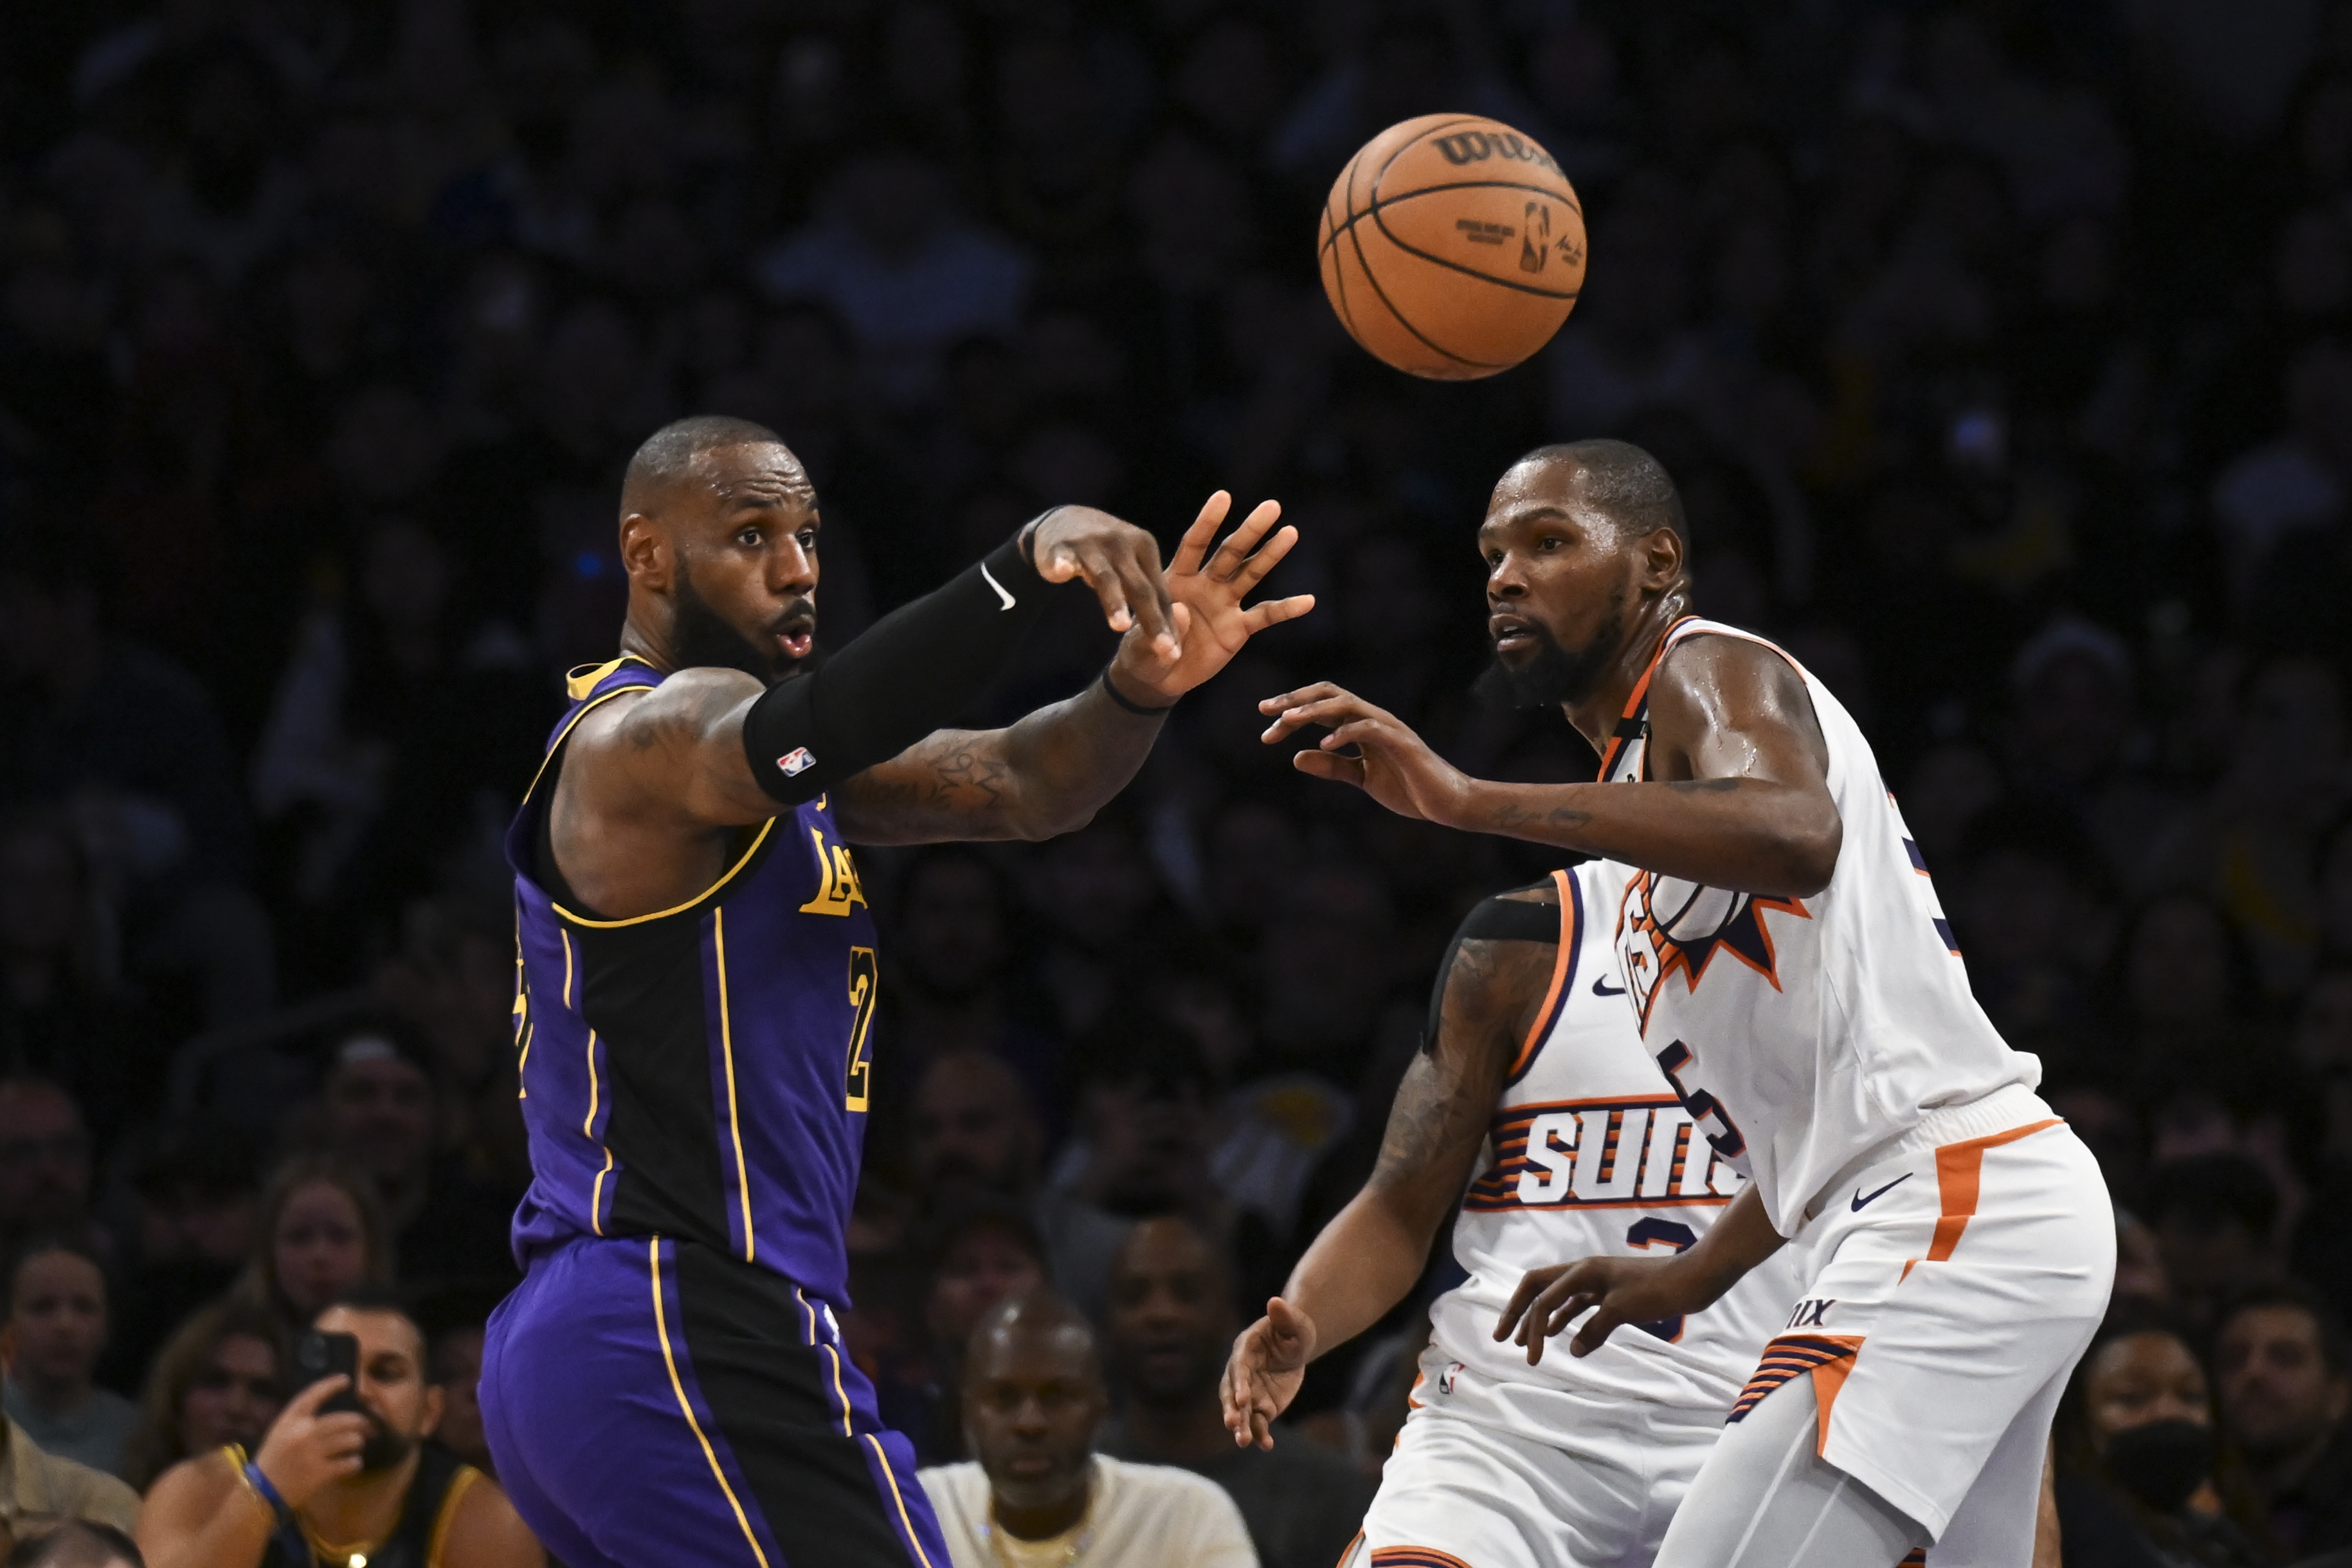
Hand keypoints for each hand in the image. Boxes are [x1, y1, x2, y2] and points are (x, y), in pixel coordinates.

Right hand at [251, 1376, 371, 1507]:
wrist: (260, 1493)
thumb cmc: (272, 1462)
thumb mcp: (279, 1434)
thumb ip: (301, 1422)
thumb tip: (333, 1415)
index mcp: (289, 1422)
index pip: (313, 1395)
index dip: (331, 1385)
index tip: (345, 1380)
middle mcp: (302, 1433)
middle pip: (343, 1420)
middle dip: (360, 1422)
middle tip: (367, 1426)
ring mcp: (311, 1453)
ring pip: (350, 1440)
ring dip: (357, 1443)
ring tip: (356, 1446)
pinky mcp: (320, 1473)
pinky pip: (349, 1463)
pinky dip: (354, 1463)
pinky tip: (353, 1463)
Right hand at [1030, 507, 1180, 662]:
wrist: (1064, 520)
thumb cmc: (1106, 552)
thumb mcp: (1131, 566)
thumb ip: (1148, 594)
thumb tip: (1172, 634)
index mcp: (1144, 549)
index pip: (1159, 592)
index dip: (1168, 623)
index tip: (1174, 654)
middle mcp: (1121, 544)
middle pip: (1140, 588)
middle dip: (1152, 620)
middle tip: (1163, 648)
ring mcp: (1091, 544)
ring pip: (1106, 577)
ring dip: (1114, 601)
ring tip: (1121, 626)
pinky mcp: (1061, 547)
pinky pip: (1063, 557)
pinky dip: (1062, 564)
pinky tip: (1061, 572)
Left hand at [1114, 492, 1314, 703]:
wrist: (1158, 678)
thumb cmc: (1142, 653)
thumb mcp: (1141, 642)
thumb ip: (1161, 627)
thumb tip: (1182, 609)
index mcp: (1177, 578)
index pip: (1194, 545)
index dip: (1208, 521)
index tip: (1223, 496)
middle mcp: (1205, 584)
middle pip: (1231, 552)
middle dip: (1250, 530)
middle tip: (1272, 506)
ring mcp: (1224, 604)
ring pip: (1251, 574)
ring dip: (1270, 555)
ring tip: (1290, 532)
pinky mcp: (1238, 629)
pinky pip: (1265, 616)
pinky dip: (1286, 610)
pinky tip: (1308, 601)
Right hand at [1222, 1297, 1317, 1450]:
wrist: (1296, 1345)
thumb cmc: (1294, 1329)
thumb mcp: (1294, 1322)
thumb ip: (1284, 1315)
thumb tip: (1275, 1301)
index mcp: (1246, 1349)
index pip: (1239, 1367)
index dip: (1240, 1382)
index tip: (1244, 1398)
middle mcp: (1242, 1372)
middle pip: (1232, 1393)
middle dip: (1232, 1409)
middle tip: (1232, 1424)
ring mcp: (1250, 1390)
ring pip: (1241, 1412)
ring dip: (1241, 1427)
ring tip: (1243, 1442)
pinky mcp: (1261, 1405)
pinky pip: (1257, 1422)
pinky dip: (1260, 1434)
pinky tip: (1266, 1445)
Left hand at [1257, 684, 1468, 821]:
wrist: (1448, 803)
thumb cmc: (1410, 788)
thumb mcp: (1362, 778)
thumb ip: (1333, 766)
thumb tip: (1297, 757)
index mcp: (1363, 726)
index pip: (1323, 707)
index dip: (1293, 712)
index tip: (1266, 727)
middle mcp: (1374, 719)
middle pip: (1330, 695)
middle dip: (1295, 700)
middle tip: (1265, 710)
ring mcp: (1389, 728)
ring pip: (1347, 704)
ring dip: (1314, 709)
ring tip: (1287, 719)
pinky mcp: (1402, 743)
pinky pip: (1370, 729)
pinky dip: (1345, 732)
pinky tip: (1323, 743)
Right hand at [1493, 1255, 1707, 1364]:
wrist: (1691, 1280)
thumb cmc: (1657, 1290)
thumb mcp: (1623, 1310)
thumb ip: (1594, 1330)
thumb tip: (1572, 1350)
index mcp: (1582, 1271)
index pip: (1542, 1297)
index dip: (1529, 1327)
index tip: (1530, 1358)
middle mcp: (1583, 1272)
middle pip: (1538, 1288)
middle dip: (1517, 1312)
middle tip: (1501, 1337)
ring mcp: (1595, 1281)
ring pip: (1556, 1297)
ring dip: (1538, 1318)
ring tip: (1524, 1342)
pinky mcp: (1608, 1292)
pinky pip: (1576, 1305)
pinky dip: (1562, 1319)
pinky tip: (1557, 1335)